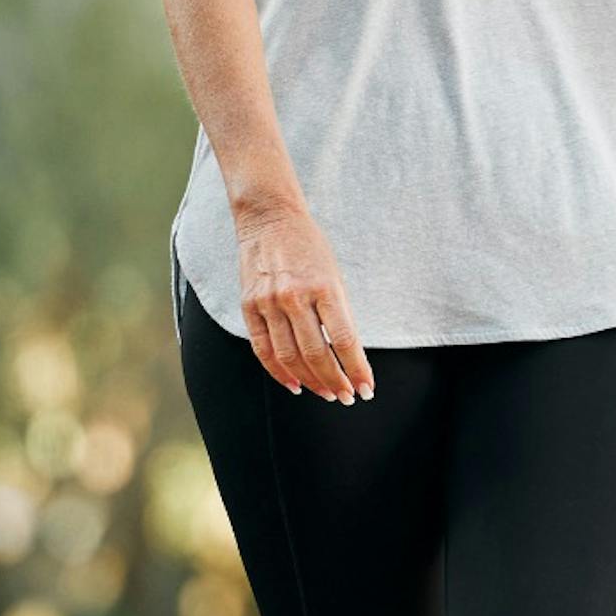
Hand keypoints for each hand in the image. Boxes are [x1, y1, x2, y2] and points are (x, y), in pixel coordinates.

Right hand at [233, 199, 373, 401]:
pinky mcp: (248, 306)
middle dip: (335, 381)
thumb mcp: (334, 275)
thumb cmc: (310, 248)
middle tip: (348, 397)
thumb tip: (348, 356)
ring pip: (290, 357)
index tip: (367, 389)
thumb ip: (338, 313)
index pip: (345, 340)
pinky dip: (279, 372)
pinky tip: (295, 385)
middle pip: (317, 354)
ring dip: (311, 381)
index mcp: (325, 287)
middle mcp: (295, 296)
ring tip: (327, 393)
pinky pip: (263, 349)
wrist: (269, 218)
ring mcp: (268, 302)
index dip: (357, 369)